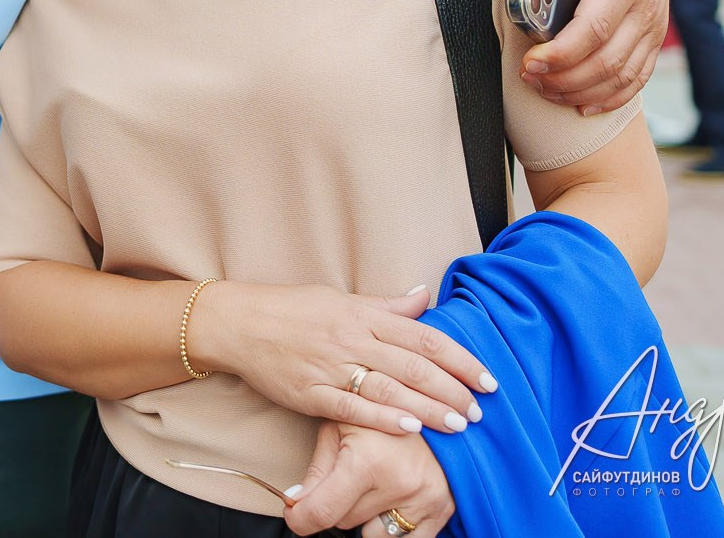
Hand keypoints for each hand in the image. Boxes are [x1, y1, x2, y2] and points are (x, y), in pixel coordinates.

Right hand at [205, 282, 492, 437]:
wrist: (236, 323)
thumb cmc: (289, 308)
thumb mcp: (339, 298)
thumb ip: (385, 305)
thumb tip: (425, 295)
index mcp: (361, 315)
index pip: (423, 338)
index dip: (460, 358)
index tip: (487, 378)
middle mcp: (350, 340)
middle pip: (413, 367)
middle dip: (453, 390)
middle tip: (482, 409)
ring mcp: (329, 368)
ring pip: (389, 391)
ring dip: (429, 409)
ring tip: (460, 425)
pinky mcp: (310, 393)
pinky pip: (352, 409)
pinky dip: (383, 419)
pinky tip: (410, 428)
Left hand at [286, 419, 454, 535]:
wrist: (431, 402)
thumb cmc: (376, 413)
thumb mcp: (338, 429)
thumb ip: (317, 471)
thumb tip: (294, 504)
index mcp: (366, 461)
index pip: (323, 512)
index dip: (301, 519)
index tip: (295, 517)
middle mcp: (398, 484)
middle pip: (345, 521)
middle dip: (339, 503)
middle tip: (349, 477)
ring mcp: (424, 499)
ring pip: (373, 534)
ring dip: (367, 517)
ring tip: (374, 485)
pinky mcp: (443, 509)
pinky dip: (394, 525)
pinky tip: (393, 500)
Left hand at [478, 0, 667, 112]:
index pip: (594, 26)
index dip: (561, 53)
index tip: (529, 62)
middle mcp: (644, 5)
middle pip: (608, 59)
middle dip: (564, 78)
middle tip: (528, 78)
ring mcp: (654, 25)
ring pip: (622, 75)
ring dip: (581, 91)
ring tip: (545, 90)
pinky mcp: (655, 37)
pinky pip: (637, 78)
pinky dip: (610, 98)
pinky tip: (581, 105)